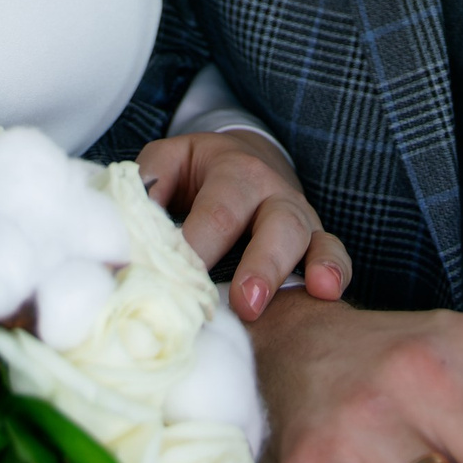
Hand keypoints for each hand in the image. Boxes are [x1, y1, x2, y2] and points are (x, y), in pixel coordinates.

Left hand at [138, 128, 351, 321]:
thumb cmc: (197, 172)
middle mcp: (271, 191)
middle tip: (244, 303)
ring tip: (280, 304)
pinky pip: (334, 251)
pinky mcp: (316, 239)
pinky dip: (335, 271)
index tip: (180, 281)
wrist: (247, 157)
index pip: (217, 212)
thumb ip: (146, 186)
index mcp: (233, 171)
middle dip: (260, 265)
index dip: (199, 247)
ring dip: (292, 273)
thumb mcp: (168, 162)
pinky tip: (326, 293)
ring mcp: (299, 216)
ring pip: (307, 238)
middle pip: (274, 223)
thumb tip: (128, 229)